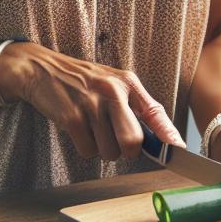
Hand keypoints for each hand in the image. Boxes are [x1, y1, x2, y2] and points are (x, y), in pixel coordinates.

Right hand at [0, 42, 184, 161]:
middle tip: (115, 140)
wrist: (42, 69)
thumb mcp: (113, 82)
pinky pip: (88, 151)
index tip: (178, 151)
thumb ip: (136, 106)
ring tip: (91, 127)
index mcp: (127, 82)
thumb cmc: (82, 80)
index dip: (168, 135)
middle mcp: (113, 92)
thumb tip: (163, 137)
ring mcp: (92, 104)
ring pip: (109, 151)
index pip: (155, 112)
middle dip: (126, 151)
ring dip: (102, 149)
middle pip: (133, 141)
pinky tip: (78, 129)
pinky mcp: (72, 118)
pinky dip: (85, 147)